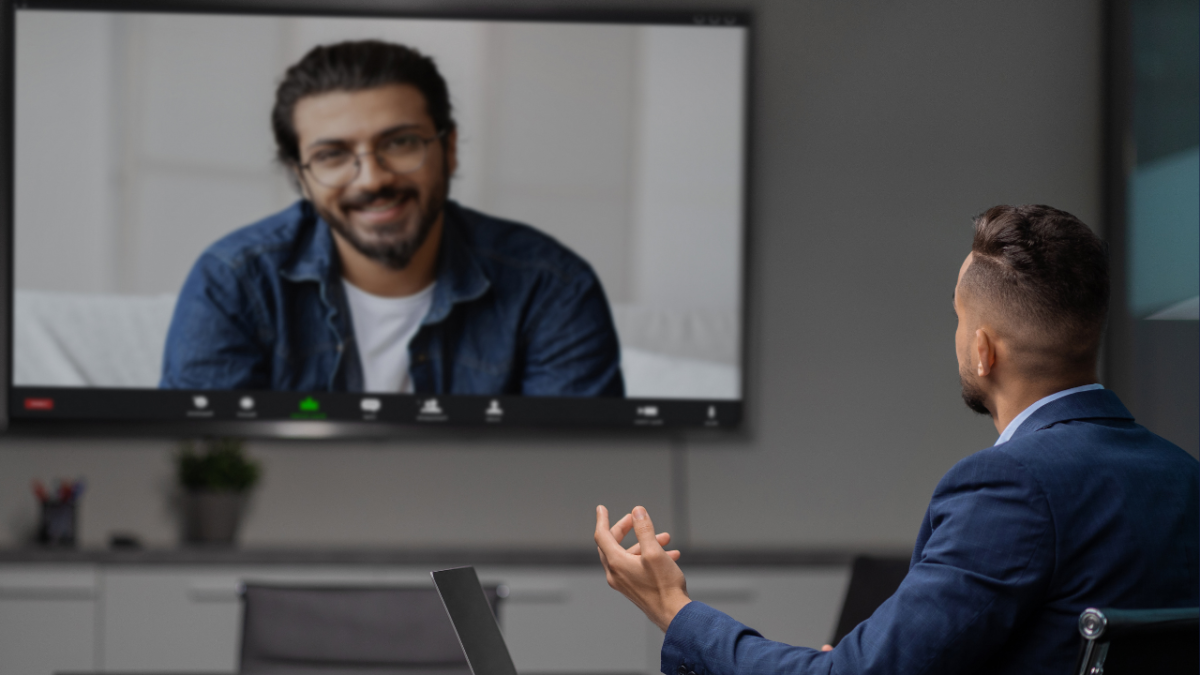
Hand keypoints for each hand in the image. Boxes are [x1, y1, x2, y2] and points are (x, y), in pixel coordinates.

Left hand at [595, 505, 690, 631]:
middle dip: (624, 529)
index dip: (602, 519)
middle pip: (612, 545)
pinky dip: (649, 556)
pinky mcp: (634, 589)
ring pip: (628, 555)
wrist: (673, 615)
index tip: (601, 508)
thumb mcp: (655, 552)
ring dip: (644, 543)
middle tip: (635, 520)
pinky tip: (670, 554)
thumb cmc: (664, 586)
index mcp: (616, 563)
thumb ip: (644, 529)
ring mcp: (624, 583)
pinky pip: (636, 566)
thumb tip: (637, 511)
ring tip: (665, 537)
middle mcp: (616, 574)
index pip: (602, 536)